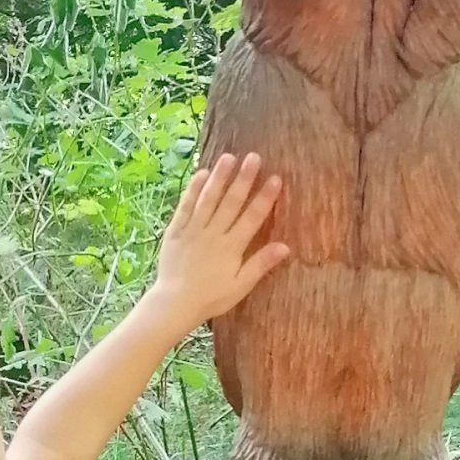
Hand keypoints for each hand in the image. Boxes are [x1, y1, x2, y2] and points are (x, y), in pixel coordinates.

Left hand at [150, 152, 288, 335]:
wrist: (175, 302)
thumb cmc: (211, 297)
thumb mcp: (240, 286)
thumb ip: (261, 264)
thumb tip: (285, 247)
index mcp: (232, 248)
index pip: (252, 218)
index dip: (264, 198)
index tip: (275, 178)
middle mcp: (213, 234)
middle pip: (231, 202)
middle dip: (244, 179)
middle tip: (254, 157)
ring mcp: (193, 230)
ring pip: (209, 199)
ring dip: (220, 177)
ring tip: (229, 157)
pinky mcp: (176, 230)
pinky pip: (186, 206)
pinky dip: (194, 189)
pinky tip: (202, 173)